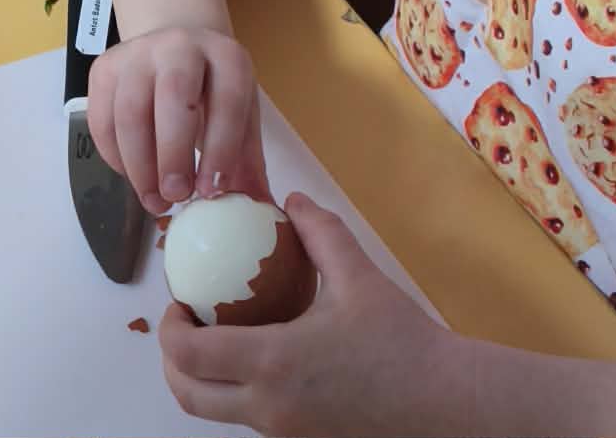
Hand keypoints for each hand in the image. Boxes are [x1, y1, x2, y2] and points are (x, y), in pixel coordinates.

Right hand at [87, 23, 267, 214]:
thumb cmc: (213, 92)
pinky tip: (133, 176)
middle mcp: (181, 45)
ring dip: (140, 164)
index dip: (221, 148)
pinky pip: (101, 118)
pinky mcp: (105, 68)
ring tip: (154, 199)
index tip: (211, 191)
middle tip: (176, 196)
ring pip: (130, 110)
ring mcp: (137, 53)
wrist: (176, 47)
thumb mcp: (242, 117)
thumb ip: (248, 165)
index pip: (227, 99)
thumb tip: (258, 213)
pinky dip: (114, 156)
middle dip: (174, 152)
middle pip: (174, 94)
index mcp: (226, 57)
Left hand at [158, 194, 457, 435]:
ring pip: (216, 412)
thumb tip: (293, 200)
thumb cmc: (403, 341)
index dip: (170, 328)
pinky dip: (237, 394)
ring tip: (221, 339)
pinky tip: (264, 361)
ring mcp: (283, 432)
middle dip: (173, 361)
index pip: (189, 354)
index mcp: (273, 363)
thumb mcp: (359, 276)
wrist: (445, 403)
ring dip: (202, 380)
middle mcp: (268, 406)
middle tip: (188, 323)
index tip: (179, 301)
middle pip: (188, 395)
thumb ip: (320, 232)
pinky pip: (250, 420)